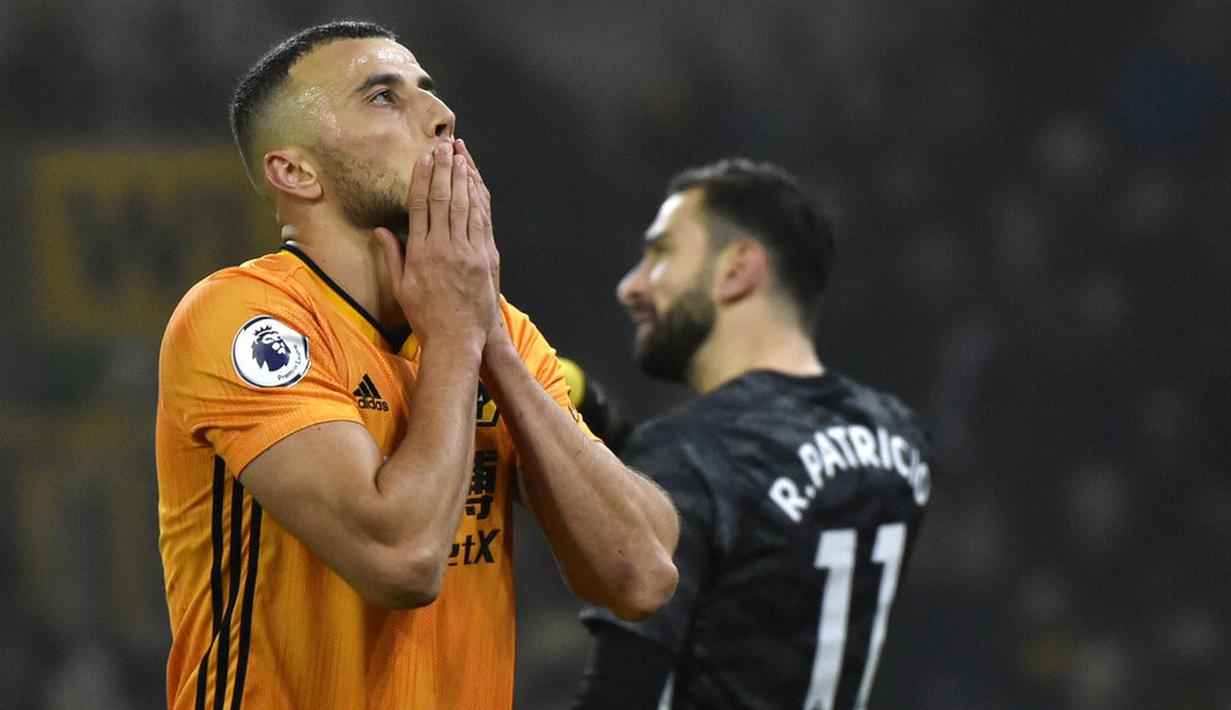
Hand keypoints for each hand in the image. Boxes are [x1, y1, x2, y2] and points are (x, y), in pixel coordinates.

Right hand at [374, 141, 495, 349]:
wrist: (457, 340)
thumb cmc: (426, 317)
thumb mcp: (401, 288)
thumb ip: (392, 255)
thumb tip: (379, 230)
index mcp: (420, 252)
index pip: (421, 204)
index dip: (423, 177)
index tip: (424, 157)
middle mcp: (443, 247)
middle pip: (444, 198)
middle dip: (444, 169)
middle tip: (444, 146)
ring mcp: (467, 252)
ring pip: (464, 205)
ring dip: (462, 177)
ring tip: (460, 155)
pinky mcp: (484, 258)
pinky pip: (481, 221)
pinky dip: (478, 199)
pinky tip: (475, 183)